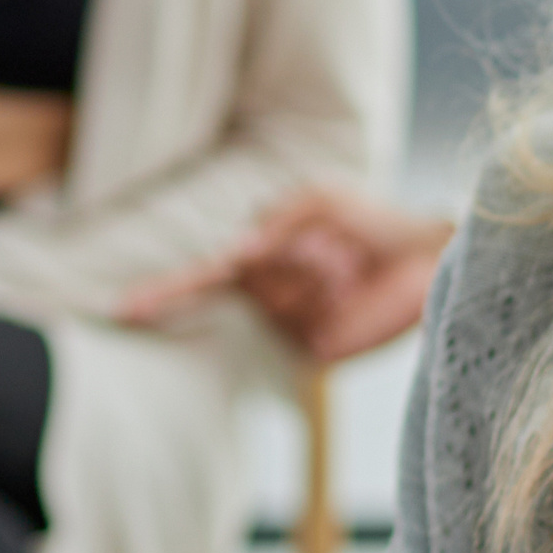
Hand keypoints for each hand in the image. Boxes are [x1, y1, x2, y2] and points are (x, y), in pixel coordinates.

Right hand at [121, 186, 455, 363]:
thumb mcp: (323, 199)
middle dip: (287, 255)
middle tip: (333, 247)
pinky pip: (296, 332)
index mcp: (259, 258)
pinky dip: (317, 303)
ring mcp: (288, 325)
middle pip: (244, 277)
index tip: (121, 310)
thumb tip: (239, 249)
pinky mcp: (316, 353)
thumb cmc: (373, 222)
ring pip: (272, 299)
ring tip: (347, 266)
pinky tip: (349, 289)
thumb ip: (279, 217)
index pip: (199, 279)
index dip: (161, 295)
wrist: (431, 261)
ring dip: (309, 274)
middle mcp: (266, 294)